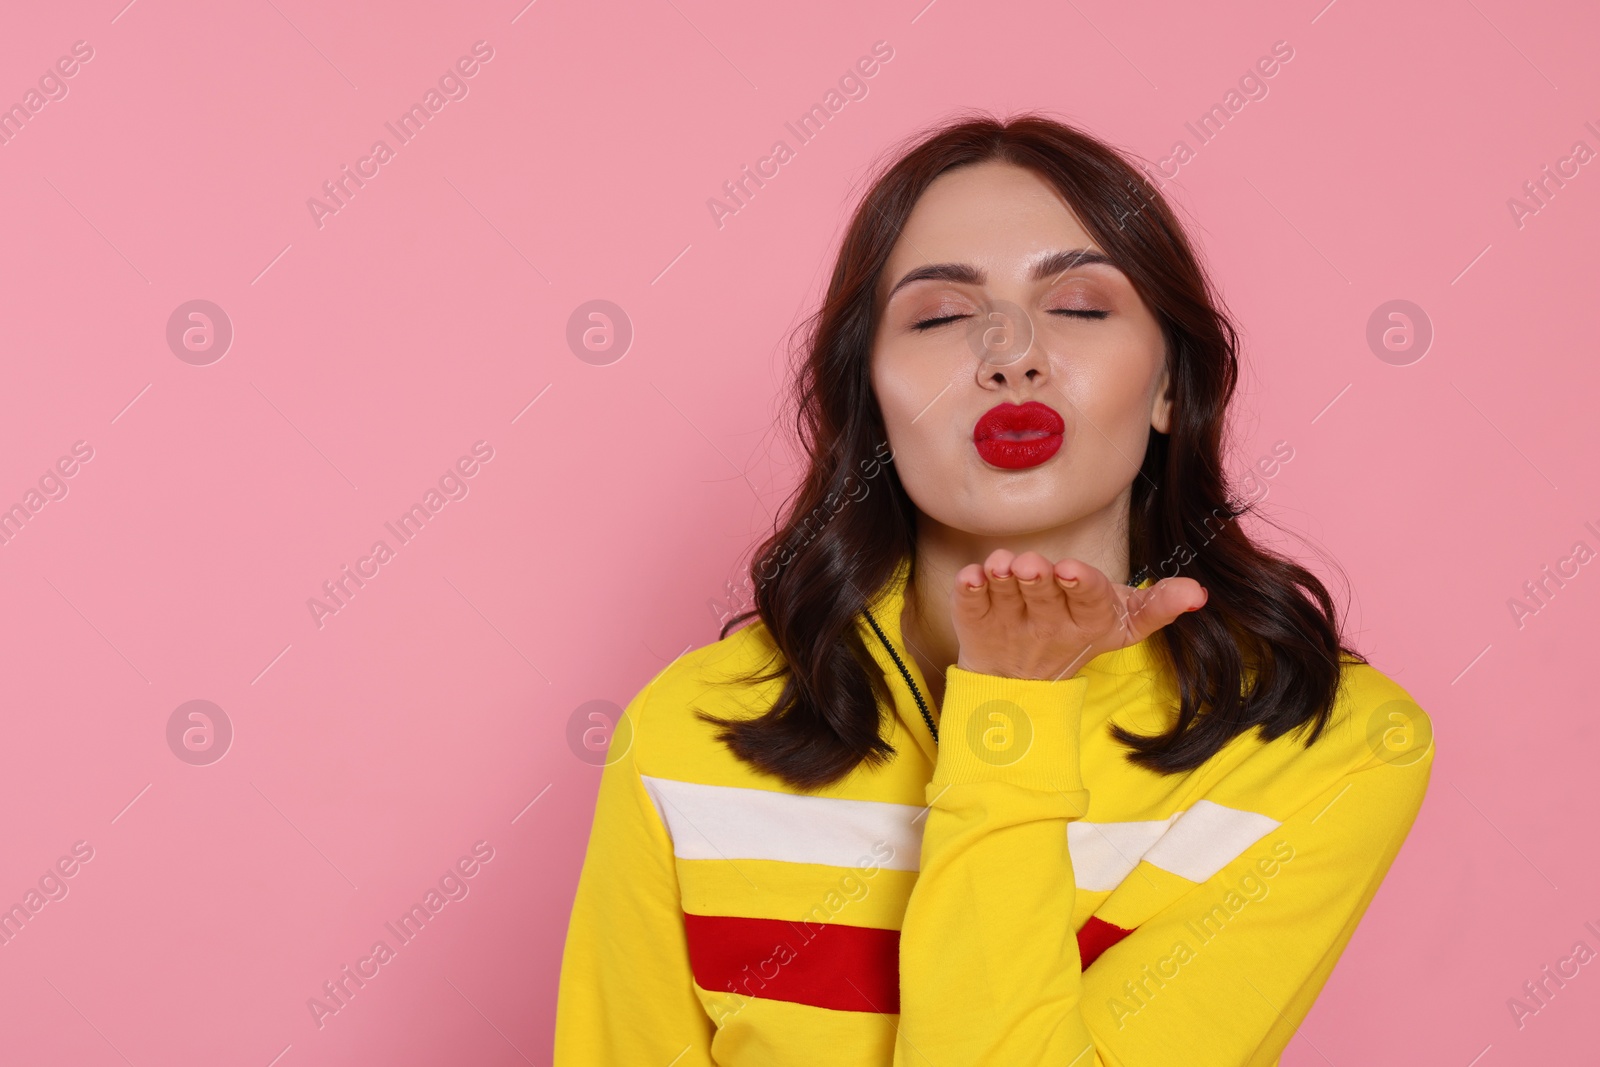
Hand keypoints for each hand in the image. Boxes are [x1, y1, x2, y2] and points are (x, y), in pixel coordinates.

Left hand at [952, 549, 1205, 680]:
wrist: (1021, 678)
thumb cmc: (1077, 631)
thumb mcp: (1123, 622)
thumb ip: (1158, 605)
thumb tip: (1197, 592)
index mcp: (1087, 621)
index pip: (1087, 601)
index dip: (1080, 585)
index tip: (1071, 570)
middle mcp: (1047, 624)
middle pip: (1043, 596)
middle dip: (1038, 578)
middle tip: (1031, 565)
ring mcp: (1010, 623)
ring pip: (1006, 596)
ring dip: (1002, 578)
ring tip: (1002, 565)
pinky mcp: (976, 623)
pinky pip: (969, 605)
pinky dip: (968, 590)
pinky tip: (971, 576)